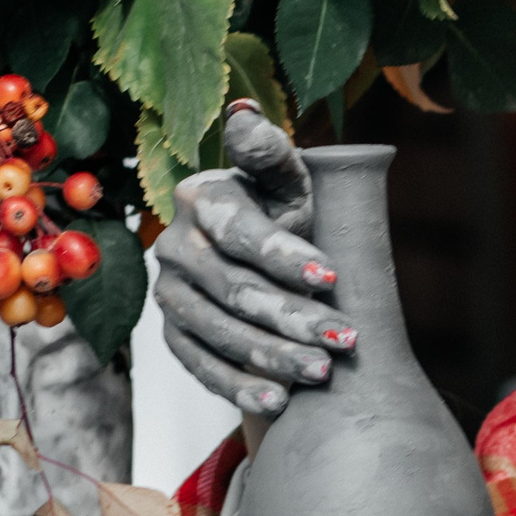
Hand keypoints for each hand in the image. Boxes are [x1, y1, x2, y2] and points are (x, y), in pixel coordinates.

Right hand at [151, 103, 352, 415]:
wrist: (266, 254)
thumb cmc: (285, 208)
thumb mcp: (287, 179)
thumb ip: (268, 152)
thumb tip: (243, 114)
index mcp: (202, 199)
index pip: (240, 232)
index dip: (284, 254)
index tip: (332, 276)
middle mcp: (173, 245)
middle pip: (234, 289)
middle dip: (293, 315)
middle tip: (344, 340)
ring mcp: (170, 293)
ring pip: (218, 331)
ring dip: (273, 355)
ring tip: (322, 371)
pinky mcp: (173, 333)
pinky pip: (200, 365)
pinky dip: (239, 385)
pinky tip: (279, 401)